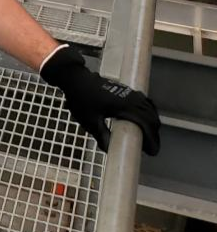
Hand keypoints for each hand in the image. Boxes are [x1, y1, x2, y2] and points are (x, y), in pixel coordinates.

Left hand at [40, 46, 161, 155]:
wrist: (76, 79)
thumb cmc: (81, 99)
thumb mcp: (89, 121)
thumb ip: (101, 135)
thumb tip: (110, 149)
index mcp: (124, 107)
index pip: (146, 124)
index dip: (152, 139)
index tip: (152, 152)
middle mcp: (131, 99)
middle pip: (152, 117)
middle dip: (154, 133)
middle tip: (150, 148)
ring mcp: (130, 92)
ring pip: (150, 109)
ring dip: (153, 123)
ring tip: (148, 137)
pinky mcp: (127, 90)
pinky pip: (145, 101)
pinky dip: (150, 112)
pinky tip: (146, 119)